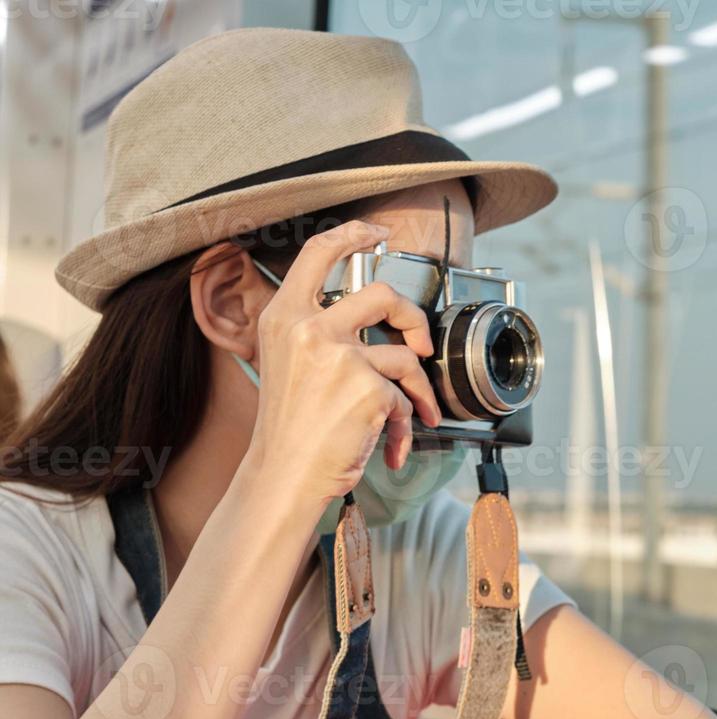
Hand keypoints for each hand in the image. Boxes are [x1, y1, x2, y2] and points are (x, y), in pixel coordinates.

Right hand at [246, 220, 443, 509]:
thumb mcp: (289, 363)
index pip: (319, 252)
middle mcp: (309, 328)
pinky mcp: (367, 389)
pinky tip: (391, 447)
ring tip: (415, 415)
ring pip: (406, 356)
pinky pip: (406, 400)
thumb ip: (319, 332)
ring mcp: (339, 357)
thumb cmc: (290, 429)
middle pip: (384, 294)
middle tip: (419, 346)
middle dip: (414, 320)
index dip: (353, 233)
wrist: (284, 476)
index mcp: (284, 316)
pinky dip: (406, 427)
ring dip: (419, 390)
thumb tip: (374, 322)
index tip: (377, 232)